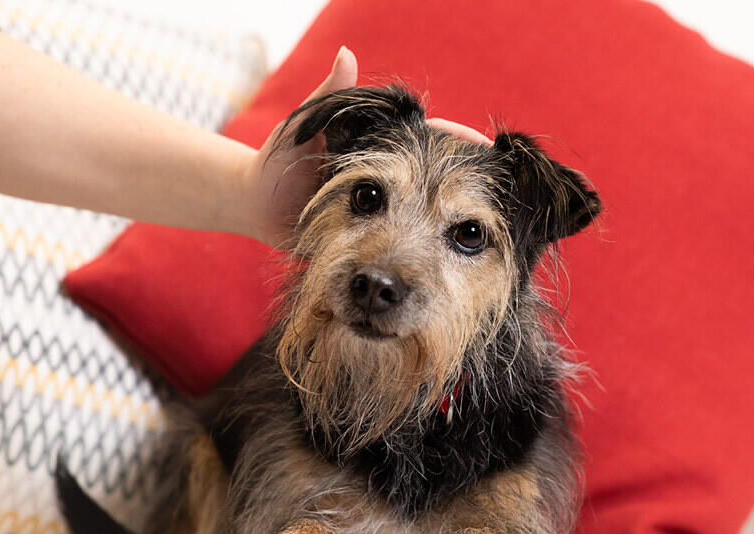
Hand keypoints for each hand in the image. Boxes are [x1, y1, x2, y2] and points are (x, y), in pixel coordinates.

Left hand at [236, 47, 491, 247]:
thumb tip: (347, 55)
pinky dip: (434, 249)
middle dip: (475, 183)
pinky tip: (456, 259)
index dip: (459, 140)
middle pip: (444, 177)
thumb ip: (328, 99)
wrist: (252, 209)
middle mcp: (391, 181)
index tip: (487, 146)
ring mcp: (387, 211)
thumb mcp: (300, 130)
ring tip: (491, 231)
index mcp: (380, 151)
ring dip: (460, 220)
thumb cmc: (272, 162)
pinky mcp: (376, 241)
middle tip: (501, 193)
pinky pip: (410, 244)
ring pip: (434, 213)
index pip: (430, 139)